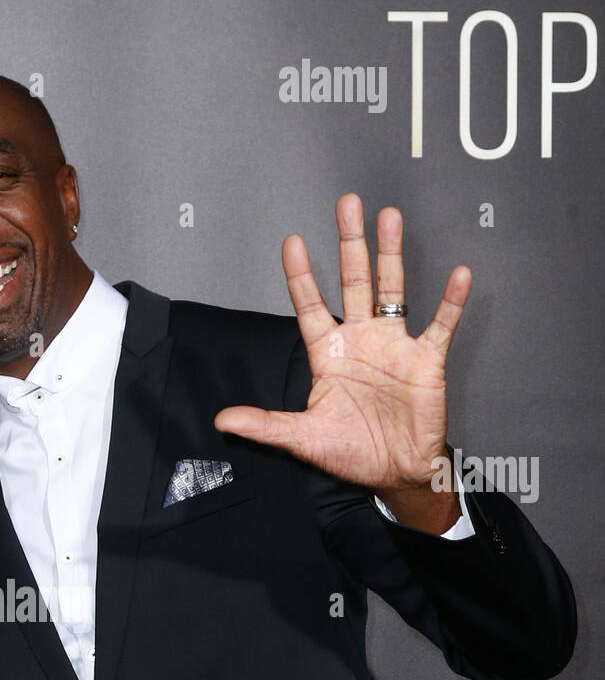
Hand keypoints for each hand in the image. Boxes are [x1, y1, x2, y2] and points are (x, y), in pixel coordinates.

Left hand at [214, 193, 467, 532]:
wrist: (396, 474)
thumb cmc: (351, 454)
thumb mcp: (302, 439)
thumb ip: (265, 425)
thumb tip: (222, 421)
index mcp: (330, 354)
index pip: (311, 306)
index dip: (301, 275)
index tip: (292, 241)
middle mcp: (362, 341)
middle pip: (353, 282)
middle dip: (349, 244)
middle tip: (346, 205)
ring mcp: (395, 346)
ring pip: (393, 289)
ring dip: (391, 254)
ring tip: (389, 216)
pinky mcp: (426, 360)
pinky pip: (441, 324)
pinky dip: (451, 301)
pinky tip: (458, 274)